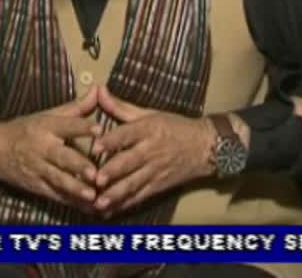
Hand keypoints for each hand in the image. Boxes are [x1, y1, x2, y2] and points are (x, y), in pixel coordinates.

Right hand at [0, 88, 101, 211]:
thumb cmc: (24, 129)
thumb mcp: (47, 115)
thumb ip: (75, 107)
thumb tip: (98, 90)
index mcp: (45, 126)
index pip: (65, 125)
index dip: (81, 127)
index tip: (99, 130)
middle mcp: (42, 148)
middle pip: (61, 157)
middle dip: (78, 166)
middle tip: (95, 173)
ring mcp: (38, 169)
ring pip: (58, 180)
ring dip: (75, 189)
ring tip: (92, 195)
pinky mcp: (36, 186)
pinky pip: (55, 195)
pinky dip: (71, 203)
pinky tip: (88, 208)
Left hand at [87, 86, 214, 216]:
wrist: (205, 147)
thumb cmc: (175, 127)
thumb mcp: (150, 113)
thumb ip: (121, 107)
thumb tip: (99, 91)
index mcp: (148, 129)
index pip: (128, 134)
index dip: (112, 140)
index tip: (96, 145)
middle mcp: (151, 150)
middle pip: (130, 162)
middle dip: (113, 172)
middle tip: (96, 179)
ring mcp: (155, 170)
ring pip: (133, 184)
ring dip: (116, 194)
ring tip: (99, 202)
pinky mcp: (158, 186)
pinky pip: (140, 197)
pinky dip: (125, 205)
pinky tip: (110, 211)